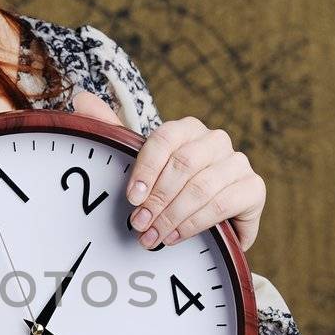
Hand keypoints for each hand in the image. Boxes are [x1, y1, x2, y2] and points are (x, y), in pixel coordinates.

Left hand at [70, 88, 265, 251]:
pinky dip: (196, 223)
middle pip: (184, 164)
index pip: (165, 138)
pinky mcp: (253, 188)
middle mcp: (215, 140)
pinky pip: (224, 203)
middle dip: (158, 199)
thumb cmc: (167, 191)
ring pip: (202, 187)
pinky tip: (177, 237)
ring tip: (153, 237)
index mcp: (187, 129)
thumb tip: (81, 98)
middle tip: (139, 225)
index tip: (131, 198)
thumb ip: (111, 131)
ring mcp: (237, 163)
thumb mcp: (138, 165)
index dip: (146, 169)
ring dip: (173, 216)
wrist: (204, 227)